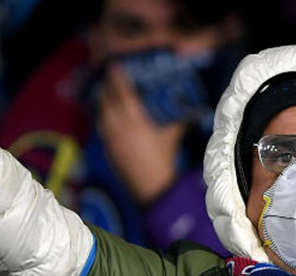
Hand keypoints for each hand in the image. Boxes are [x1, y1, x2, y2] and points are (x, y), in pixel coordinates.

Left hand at [98, 65, 185, 205]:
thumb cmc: (164, 161)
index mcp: (135, 122)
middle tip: (109, 80)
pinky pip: (103, 131)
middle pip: (106, 102)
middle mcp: (119, 128)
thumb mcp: (173, 138)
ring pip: (102, 116)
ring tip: (107, 98)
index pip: (123, 94)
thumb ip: (180, 122)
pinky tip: (109, 120)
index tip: (114, 67)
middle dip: (106, 90)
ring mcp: (112, 140)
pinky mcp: (109, 151)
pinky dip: (104, 121)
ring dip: (103, 105)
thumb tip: (193, 110)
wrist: (152, 188)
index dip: (118, 79)